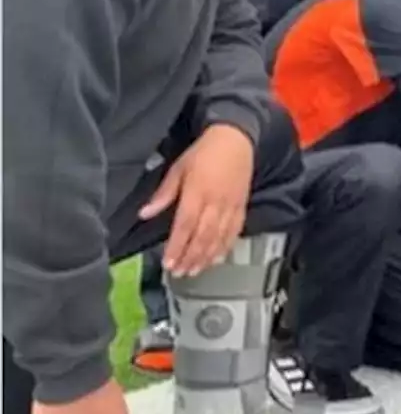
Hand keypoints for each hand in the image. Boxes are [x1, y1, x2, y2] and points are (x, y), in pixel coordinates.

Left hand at [139, 123, 253, 276]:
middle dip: (190, 257)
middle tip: (179, 273)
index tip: (168, 263)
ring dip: (206, 257)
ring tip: (195, 271)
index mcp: (197, 192)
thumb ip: (164, 194)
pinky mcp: (242, 206)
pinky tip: (217, 258)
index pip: (185, 225)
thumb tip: (144, 214)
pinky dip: (226, 247)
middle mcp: (216, 202)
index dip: (176, 246)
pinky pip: (235, 231)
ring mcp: (231, 206)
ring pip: (219, 237)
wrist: (236, 139)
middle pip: (203, 236)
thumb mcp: (178, 168)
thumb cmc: (203, 152)